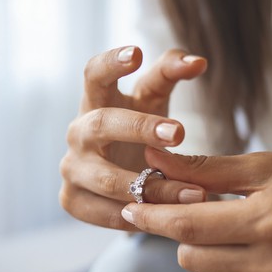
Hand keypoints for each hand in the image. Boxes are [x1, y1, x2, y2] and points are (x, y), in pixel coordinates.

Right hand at [59, 46, 208, 229]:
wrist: (119, 176)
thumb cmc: (138, 128)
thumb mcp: (154, 99)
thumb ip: (172, 73)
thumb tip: (199, 61)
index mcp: (94, 100)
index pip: (93, 73)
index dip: (111, 62)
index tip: (136, 53)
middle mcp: (77, 132)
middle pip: (101, 124)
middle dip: (139, 128)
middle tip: (178, 132)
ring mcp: (71, 168)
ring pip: (108, 179)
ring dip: (153, 187)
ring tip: (195, 193)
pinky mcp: (71, 200)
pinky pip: (105, 212)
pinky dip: (137, 216)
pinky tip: (167, 218)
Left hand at [122, 148, 271, 271]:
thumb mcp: (266, 167)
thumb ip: (205, 169)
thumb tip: (152, 160)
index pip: (188, 226)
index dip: (152, 216)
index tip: (130, 207)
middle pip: (191, 258)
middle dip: (188, 234)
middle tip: (211, 214)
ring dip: (211, 259)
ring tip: (243, 236)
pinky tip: (260, 261)